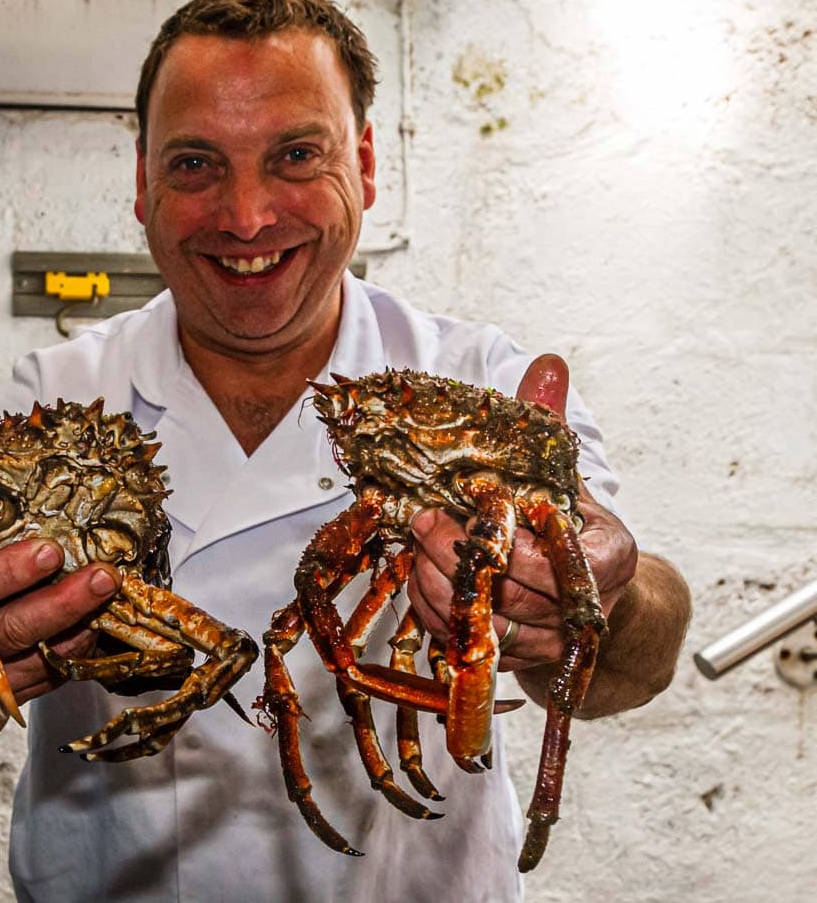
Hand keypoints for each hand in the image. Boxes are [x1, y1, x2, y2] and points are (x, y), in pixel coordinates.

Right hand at [0, 435, 122, 706]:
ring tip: (109, 592)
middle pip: (2, 630)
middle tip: (99, 575)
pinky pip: (40, 680)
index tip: (50, 549)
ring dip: (74, 626)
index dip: (7, 573)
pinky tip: (99, 626)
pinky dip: (72, 654)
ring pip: (27, 659)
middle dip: (55, 604)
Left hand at [405, 355, 637, 671]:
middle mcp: (585, 611)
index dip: (517, 544)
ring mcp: (550, 643)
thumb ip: (549, 421)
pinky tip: (418, 576)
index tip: (478, 507)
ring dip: (443, 588)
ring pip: (491, 628)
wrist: (577, 582)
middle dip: (463, 558)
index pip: (568, 567)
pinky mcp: (517, 660)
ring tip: (416, 546)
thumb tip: (548, 364)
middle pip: (519, 599)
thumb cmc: (563, 515)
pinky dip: (438, 613)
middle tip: (424, 522)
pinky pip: (471, 644)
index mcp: (608, 560)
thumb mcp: (560, 467)